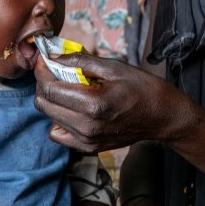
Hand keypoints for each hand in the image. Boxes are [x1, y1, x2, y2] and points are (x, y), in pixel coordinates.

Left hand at [33, 53, 186, 152]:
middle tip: (55, 71)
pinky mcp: (88, 148)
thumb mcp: (113, 67)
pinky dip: (60, 119)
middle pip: (44, 104)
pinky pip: (59, 134)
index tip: (45, 61)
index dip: (42, 71)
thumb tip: (54, 57)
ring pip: (49, 119)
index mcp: (93, 104)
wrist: (163, 116)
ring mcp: (87, 141)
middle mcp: (86, 126)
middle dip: (44, 84)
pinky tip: (75, 108)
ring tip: (69, 89)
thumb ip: (80, 61)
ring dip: (52, 101)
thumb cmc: (143, 88)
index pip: (50, 89)